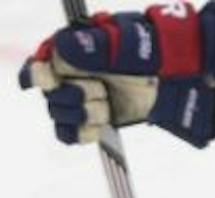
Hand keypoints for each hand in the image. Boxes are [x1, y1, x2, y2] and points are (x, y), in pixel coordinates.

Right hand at [19, 6, 214, 147]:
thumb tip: (59, 47)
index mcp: (70, 52)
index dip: (36, 75)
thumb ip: (91, 47)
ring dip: (83, 114)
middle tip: (101, 91)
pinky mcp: (96, 118)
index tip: (48, 79)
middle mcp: (72, 75)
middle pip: (48, 96)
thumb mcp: (122, 46)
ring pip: (60, 115)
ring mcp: (83, 98)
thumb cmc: (151, 53)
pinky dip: (82, 133)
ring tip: (106, 106)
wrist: (178, 76)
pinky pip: (71, 134)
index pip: (37, 65)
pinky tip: (99, 126)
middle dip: (72, 96)